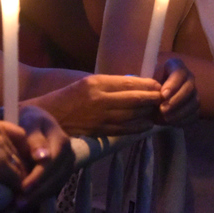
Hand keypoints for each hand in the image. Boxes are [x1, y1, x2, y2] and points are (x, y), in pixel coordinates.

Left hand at [14, 106, 73, 204]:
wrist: (36, 120)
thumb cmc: (31, 120)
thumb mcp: (31, 123)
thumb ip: (34, 139)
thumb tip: (43, 158)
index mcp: (62, 142)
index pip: (51, 164)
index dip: (38, 178)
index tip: (23, 188)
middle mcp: (68, 156)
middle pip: (55, 179)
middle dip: (37, 193)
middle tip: (19, 203)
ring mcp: (66, 167)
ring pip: (55, 186)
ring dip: (38, 198)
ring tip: (19, 204)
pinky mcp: (61, 174)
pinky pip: (53, 188)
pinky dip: (40, 196)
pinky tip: (26, 201)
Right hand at [31, 74, 160, 135]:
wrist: (49, 115)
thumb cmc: (68, 96)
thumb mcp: (87, 82)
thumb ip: (109, 84)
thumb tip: (133, 84)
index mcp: (96, 83)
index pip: (128, 83)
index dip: (147, 85)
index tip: (158, 85)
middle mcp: (100, 99)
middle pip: (134, 99)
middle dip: (152, 99)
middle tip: (164, 97)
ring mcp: (100, 116)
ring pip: (132, 115)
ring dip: (148, 113)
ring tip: (157, 110)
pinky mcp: (99, 130)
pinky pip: (124, 129)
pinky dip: (138, 127)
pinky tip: (146, 124)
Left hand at [152, 57, 198, 125]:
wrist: (154, 95)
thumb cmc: (149, 84)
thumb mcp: (148, 80)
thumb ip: (151, 85)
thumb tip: (154, 94)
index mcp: (176, 66)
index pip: (179, 73)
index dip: (173, 85)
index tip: (163, 95)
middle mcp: (189, 77)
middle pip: (189, 88)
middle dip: (176, 100)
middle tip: (163, 109)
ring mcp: (194, 92)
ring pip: (194, 102)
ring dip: (180, 112)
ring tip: (165, 118)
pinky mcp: (195, 106)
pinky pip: (195, 114)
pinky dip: (184, 119)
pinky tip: (172, 122)